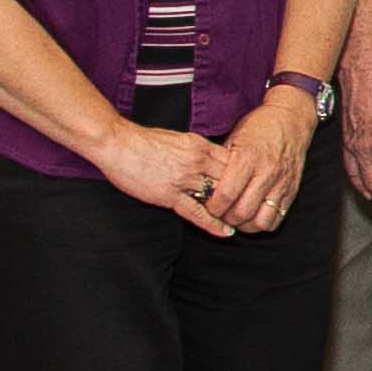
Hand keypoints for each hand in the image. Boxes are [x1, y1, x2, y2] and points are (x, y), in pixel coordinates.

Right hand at [99, 122, 243, 237]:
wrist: (118, 143)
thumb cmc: (145, 140)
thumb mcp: (180, 138)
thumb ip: (198, 149)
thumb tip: (212, 158)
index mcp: (200, 146)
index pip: (234, 162)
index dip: (245, 175)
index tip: (253, 185)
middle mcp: (197, 162)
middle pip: (231, 180)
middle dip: (243, 194)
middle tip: (253, 206)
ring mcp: (184, 180)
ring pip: (217, 197)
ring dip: (230, 210)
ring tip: (243, 222)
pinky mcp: (169, 195)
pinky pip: (197, 213)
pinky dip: (213, 224)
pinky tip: (226, 232)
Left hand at [210, 91, 319, 232]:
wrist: (290, 119)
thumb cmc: (259, 127)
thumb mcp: (234, 138)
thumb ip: (221, 164)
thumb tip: (204, 185)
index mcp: (247, 158)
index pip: (226, 194)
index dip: (213, 207)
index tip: (208, 206)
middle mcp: (266, 172)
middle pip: (242, 212)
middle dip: (226, 218)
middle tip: (220, 214)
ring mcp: (281, 183)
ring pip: (260, 221)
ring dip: (245, 225)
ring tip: (237, 218)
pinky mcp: (291, 190)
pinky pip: (276, 218)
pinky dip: (262, 223)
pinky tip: (253, 215)